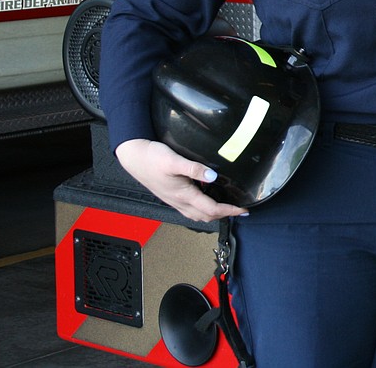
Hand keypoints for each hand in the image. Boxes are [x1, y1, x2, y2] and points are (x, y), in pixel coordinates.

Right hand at [115, 138, 247, 221]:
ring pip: (197, 215)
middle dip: (224, 215)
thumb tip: (213, 176)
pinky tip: (206, 199)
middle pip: (206, 216)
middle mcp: (179, 202)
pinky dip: (202, 210)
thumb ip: (194, 169)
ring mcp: (174, 201)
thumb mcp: (174, 161)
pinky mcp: (171, 196)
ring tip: (226, 207)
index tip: (243, 210)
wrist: (133, 157)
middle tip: (238, 210)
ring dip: (213, 215)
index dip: (230, 211)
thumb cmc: (151, 158)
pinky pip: (189, 210)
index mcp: (183, 195)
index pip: (212, 209)